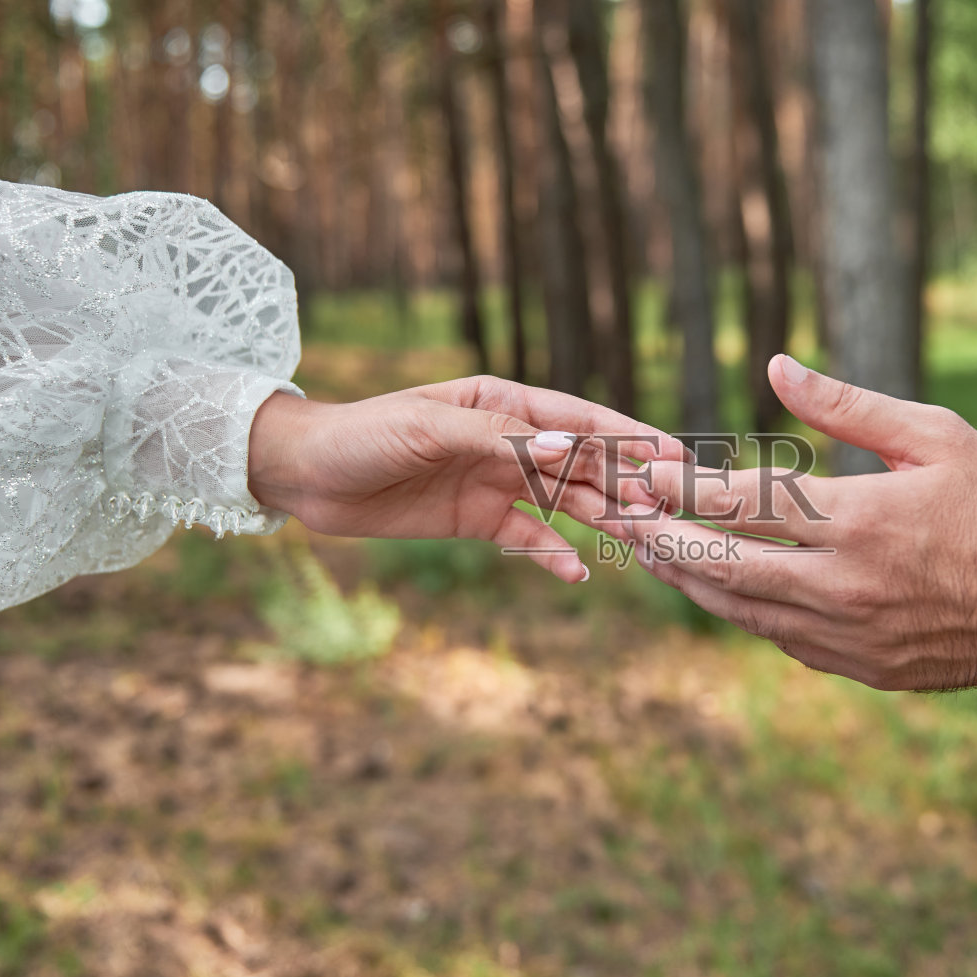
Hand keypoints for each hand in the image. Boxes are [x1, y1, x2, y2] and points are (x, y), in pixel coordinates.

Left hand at [247, 375, 687, 583]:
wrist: (305, 475)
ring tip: (639, 542)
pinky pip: (527, 538)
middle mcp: (507, 441)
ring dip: (599, 519)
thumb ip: (498, 439)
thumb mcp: (428, 428)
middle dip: (624, 483)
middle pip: (580, 463)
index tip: (672, 453)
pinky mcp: (477, 521)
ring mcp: (495, 482)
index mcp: (502, 404)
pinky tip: (578, 572)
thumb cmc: (364, 433)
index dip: (626, 435)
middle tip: (667, 508)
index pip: (577, 419)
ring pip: (563, 502)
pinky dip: (553, 554)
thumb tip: (563, 447)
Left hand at [590, 356, 976, 688]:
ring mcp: (853, 636)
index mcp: (862, 519)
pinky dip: (744, 612)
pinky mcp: (864, 669)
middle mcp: (847, 585)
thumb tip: (775, 367)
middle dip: (663, 539)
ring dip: (689, 582)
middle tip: (622, 517)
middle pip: (724, 565)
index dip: (685, 487)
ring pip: (743, 611)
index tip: (646, 470)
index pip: (746, 504)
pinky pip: (783, 641)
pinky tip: (720, 589)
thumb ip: (846, 405)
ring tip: (650, 554)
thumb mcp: (931, 434)